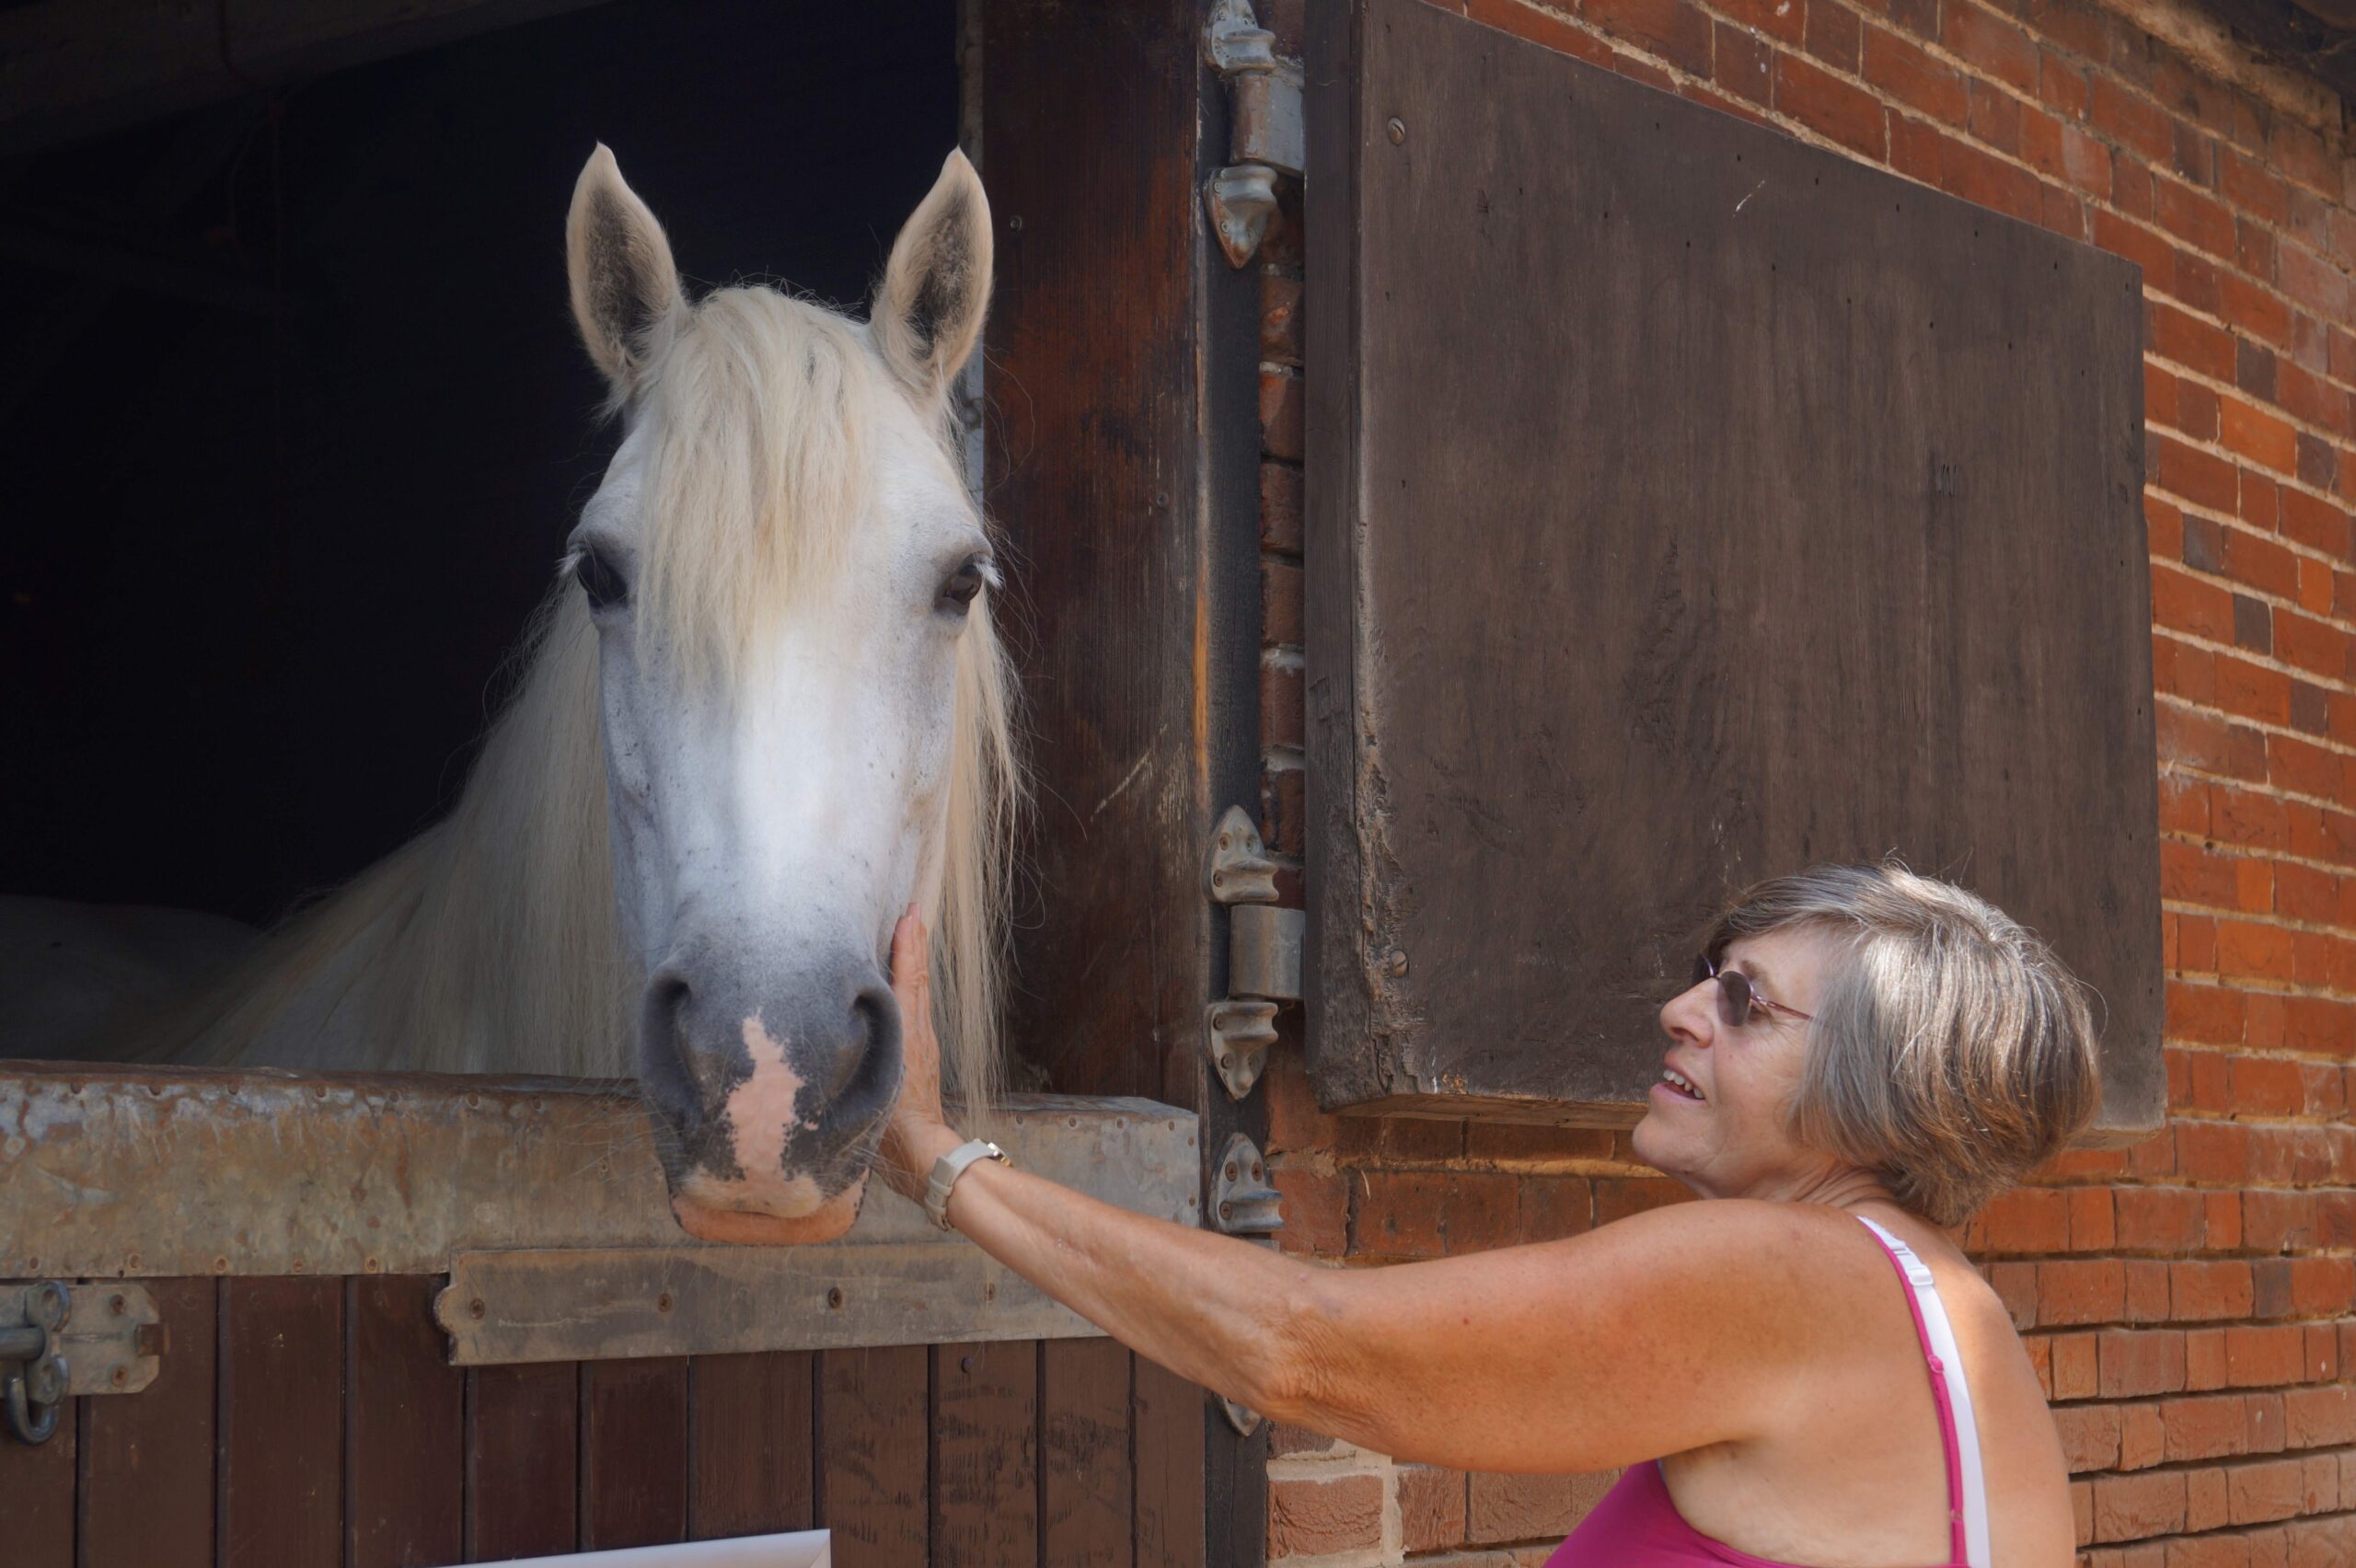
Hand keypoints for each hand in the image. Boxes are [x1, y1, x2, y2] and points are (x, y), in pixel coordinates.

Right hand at [881, 905, 961, 1200]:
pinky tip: (904, 980)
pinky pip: (916, 1010)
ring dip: (915, 960)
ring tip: (910, 933)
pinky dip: (912, 985)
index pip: (909, 979)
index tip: (909, 914)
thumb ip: (872, 1050)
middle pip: (918, 978)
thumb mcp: (879, 1083)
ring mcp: (922, 1044)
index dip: (908, 946)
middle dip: (915, 943)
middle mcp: (918, 1033)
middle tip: (912, 910)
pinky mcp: (921, 1057)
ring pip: (918, 992)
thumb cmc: (893, 1126)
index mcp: (907, 1034)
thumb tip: (864, 1011)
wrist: (920, 1155)